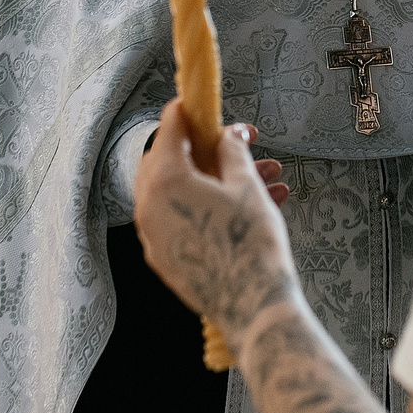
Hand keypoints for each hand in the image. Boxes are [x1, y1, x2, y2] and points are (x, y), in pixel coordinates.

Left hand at [134, 102, 299, 349]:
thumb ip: (232, 151)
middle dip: (205, 149)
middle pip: (168, 161)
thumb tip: (228, 135)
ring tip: (265, 181)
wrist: (253, 307)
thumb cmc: (250, 242)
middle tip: (235, 144)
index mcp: (164, 180)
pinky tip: (245, 208)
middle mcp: (147, 206)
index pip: (170, 128)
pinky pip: (179, 220)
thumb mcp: (246, 185)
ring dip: (214, 181)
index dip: (190, 112)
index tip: (201, 105)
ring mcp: (152, 236)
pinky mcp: (163, 258)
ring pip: (179, 193)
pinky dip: (205, 208)